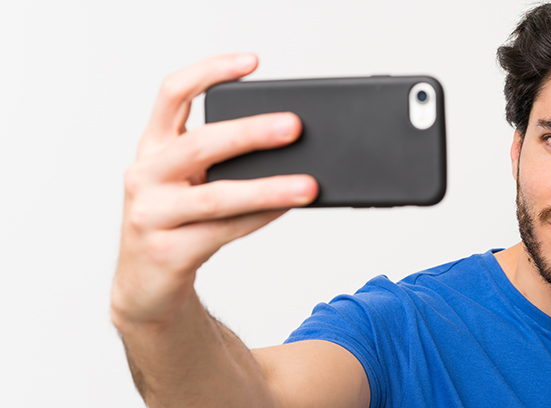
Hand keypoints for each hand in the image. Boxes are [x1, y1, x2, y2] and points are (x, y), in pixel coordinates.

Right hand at [111, 54, 317, 328]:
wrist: (145, 288)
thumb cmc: (178, 224)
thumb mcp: (192, 183)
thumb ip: (224, 162)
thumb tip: (290, 147)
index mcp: (153, 147)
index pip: (172, 93)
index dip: (210, 72)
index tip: (252, 63)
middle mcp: (146, 175)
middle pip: (201, 143)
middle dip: (251, 132)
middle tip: (294, 127)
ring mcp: (152, 215)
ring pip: (218, 196)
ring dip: (269, 188)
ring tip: (308, 185)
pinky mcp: (168, 252)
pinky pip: (224, 230)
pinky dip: (260, 218)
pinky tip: (286, 208)